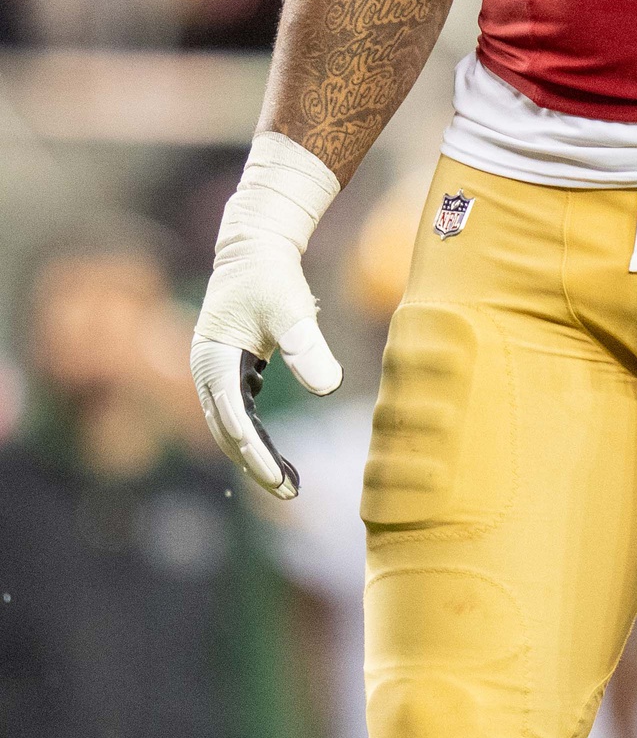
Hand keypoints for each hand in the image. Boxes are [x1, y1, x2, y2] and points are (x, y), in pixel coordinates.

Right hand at [190, 134, 342, 498]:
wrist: (256, 245)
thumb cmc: (272, 275)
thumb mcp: (291, 307)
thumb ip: (307, 345)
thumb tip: (328, 389)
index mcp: (213, 360)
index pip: (233, 419)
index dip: (255, 452)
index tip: (278, 479)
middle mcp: (207, 371)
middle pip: (227, 432)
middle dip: (255, 464)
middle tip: (288, 493)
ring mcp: (215, 372)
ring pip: (231, 427)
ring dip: (255, 455)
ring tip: (289, 484)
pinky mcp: (230, 370)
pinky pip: (240, 413)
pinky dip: (256, 436)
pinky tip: (279, 456)